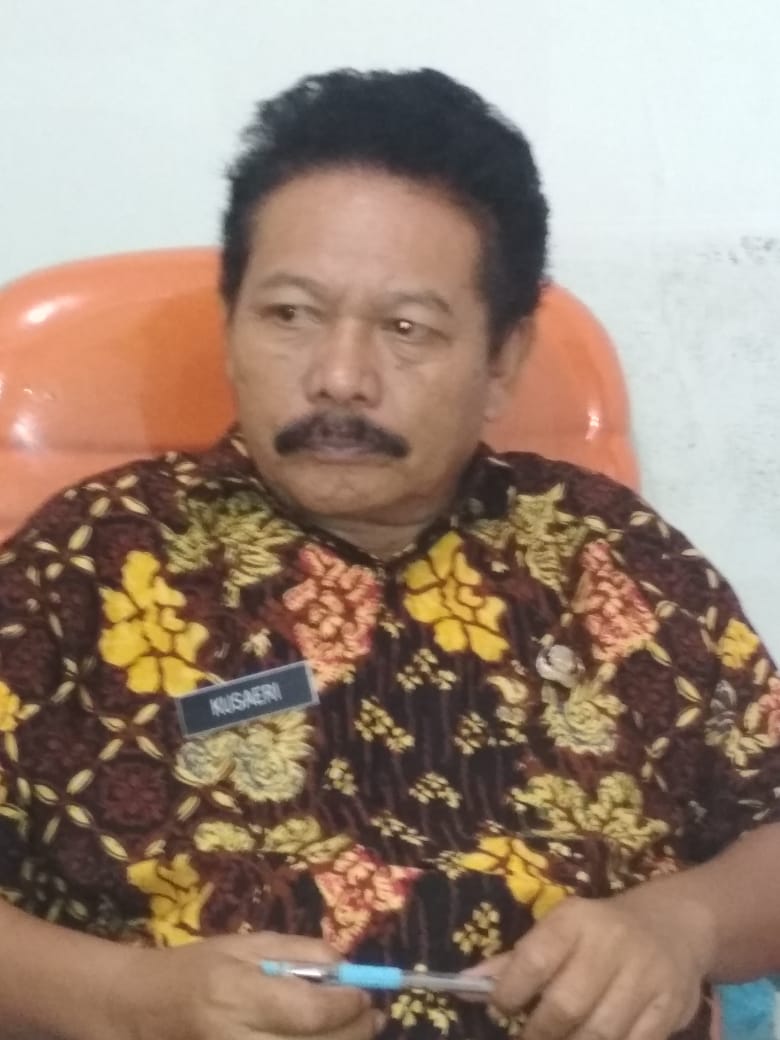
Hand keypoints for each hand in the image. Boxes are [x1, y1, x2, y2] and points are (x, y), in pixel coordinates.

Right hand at [102, 932, 382, 1039]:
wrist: (140, 1009)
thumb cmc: (196, 968)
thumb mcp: (245, 944)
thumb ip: (298, 951)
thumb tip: (345, 964)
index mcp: (237, 993)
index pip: (309, 1012)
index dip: (347, 1006)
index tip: (365, 993)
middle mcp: (235, 1037)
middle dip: (354, 1031)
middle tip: (372, 1016)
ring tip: (357, 1031)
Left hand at [468, 890, 715, 1039]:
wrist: (672, 925)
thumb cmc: (599, 932)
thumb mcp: (559, 931)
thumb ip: (514, 961)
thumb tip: (464, 985)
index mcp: (574, 920)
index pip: (533, 959)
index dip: (508, 991)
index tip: (500, 1007)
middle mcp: (610, 944)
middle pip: (565, 1005)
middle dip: (538, 1033)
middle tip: (527, 1039)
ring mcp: (644, 977)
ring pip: (599, 1033)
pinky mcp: (669, 1007)